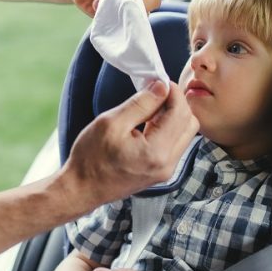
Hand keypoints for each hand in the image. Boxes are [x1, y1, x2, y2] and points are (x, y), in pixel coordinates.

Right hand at [67, 80, 197, 205]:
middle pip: (190, 123)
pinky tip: (149, 122)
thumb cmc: (91, 157)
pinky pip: (175, 144)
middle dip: (176, 103)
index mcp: (156, 151)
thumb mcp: (111, 122)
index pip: (180, 112)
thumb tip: (162, 87)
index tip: (158, 81)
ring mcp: (166, 170)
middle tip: (155, 93)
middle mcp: (167, 163)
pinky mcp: (161, 172)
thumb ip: (140, 103)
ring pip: (185, 133)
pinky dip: (168, 129)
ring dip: (173, 115)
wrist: (81, 189)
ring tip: (150, 108)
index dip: (172, 92)